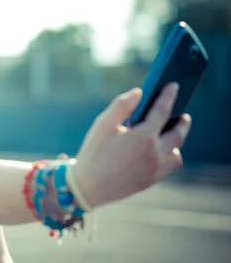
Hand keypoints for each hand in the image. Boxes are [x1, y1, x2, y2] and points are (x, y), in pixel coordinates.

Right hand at [72, 83, 191, 208]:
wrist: (89, 186)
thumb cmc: (93, 152)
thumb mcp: (102, 124)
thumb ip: (122, 106)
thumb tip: (139, 92)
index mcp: (142, 136)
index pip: (162, 111)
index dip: (168, 96)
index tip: (173, 86)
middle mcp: (154, 153)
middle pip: (177, 134)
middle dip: (182, 122)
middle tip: (183, 115)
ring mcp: (155, 169)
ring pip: (176, 152)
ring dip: (176, 141)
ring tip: (171, 133)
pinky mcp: (152, 180)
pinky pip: (169, 166)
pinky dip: (169, 155)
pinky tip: (161, 150)